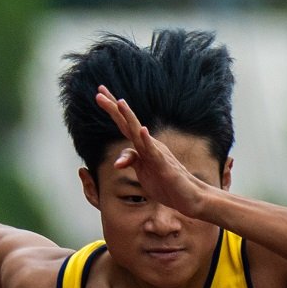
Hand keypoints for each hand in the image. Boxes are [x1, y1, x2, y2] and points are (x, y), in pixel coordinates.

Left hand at [95, 87, 214, 219]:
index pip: (124, 124)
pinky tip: (141, 130)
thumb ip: (130, 160)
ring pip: (139, 133)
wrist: (187, 195)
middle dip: (113, 107)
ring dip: (129, 117)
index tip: (99, 94)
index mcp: (142, 145)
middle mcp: (148, 144)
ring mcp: (156, 153)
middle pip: (128, 122)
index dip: (112, 110)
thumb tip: (117, 162)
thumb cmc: (165, 181)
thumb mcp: (143, 170)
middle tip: (99, 91)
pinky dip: (147, 141)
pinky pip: (153, 152)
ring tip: (119, 102)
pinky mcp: (162, 166)